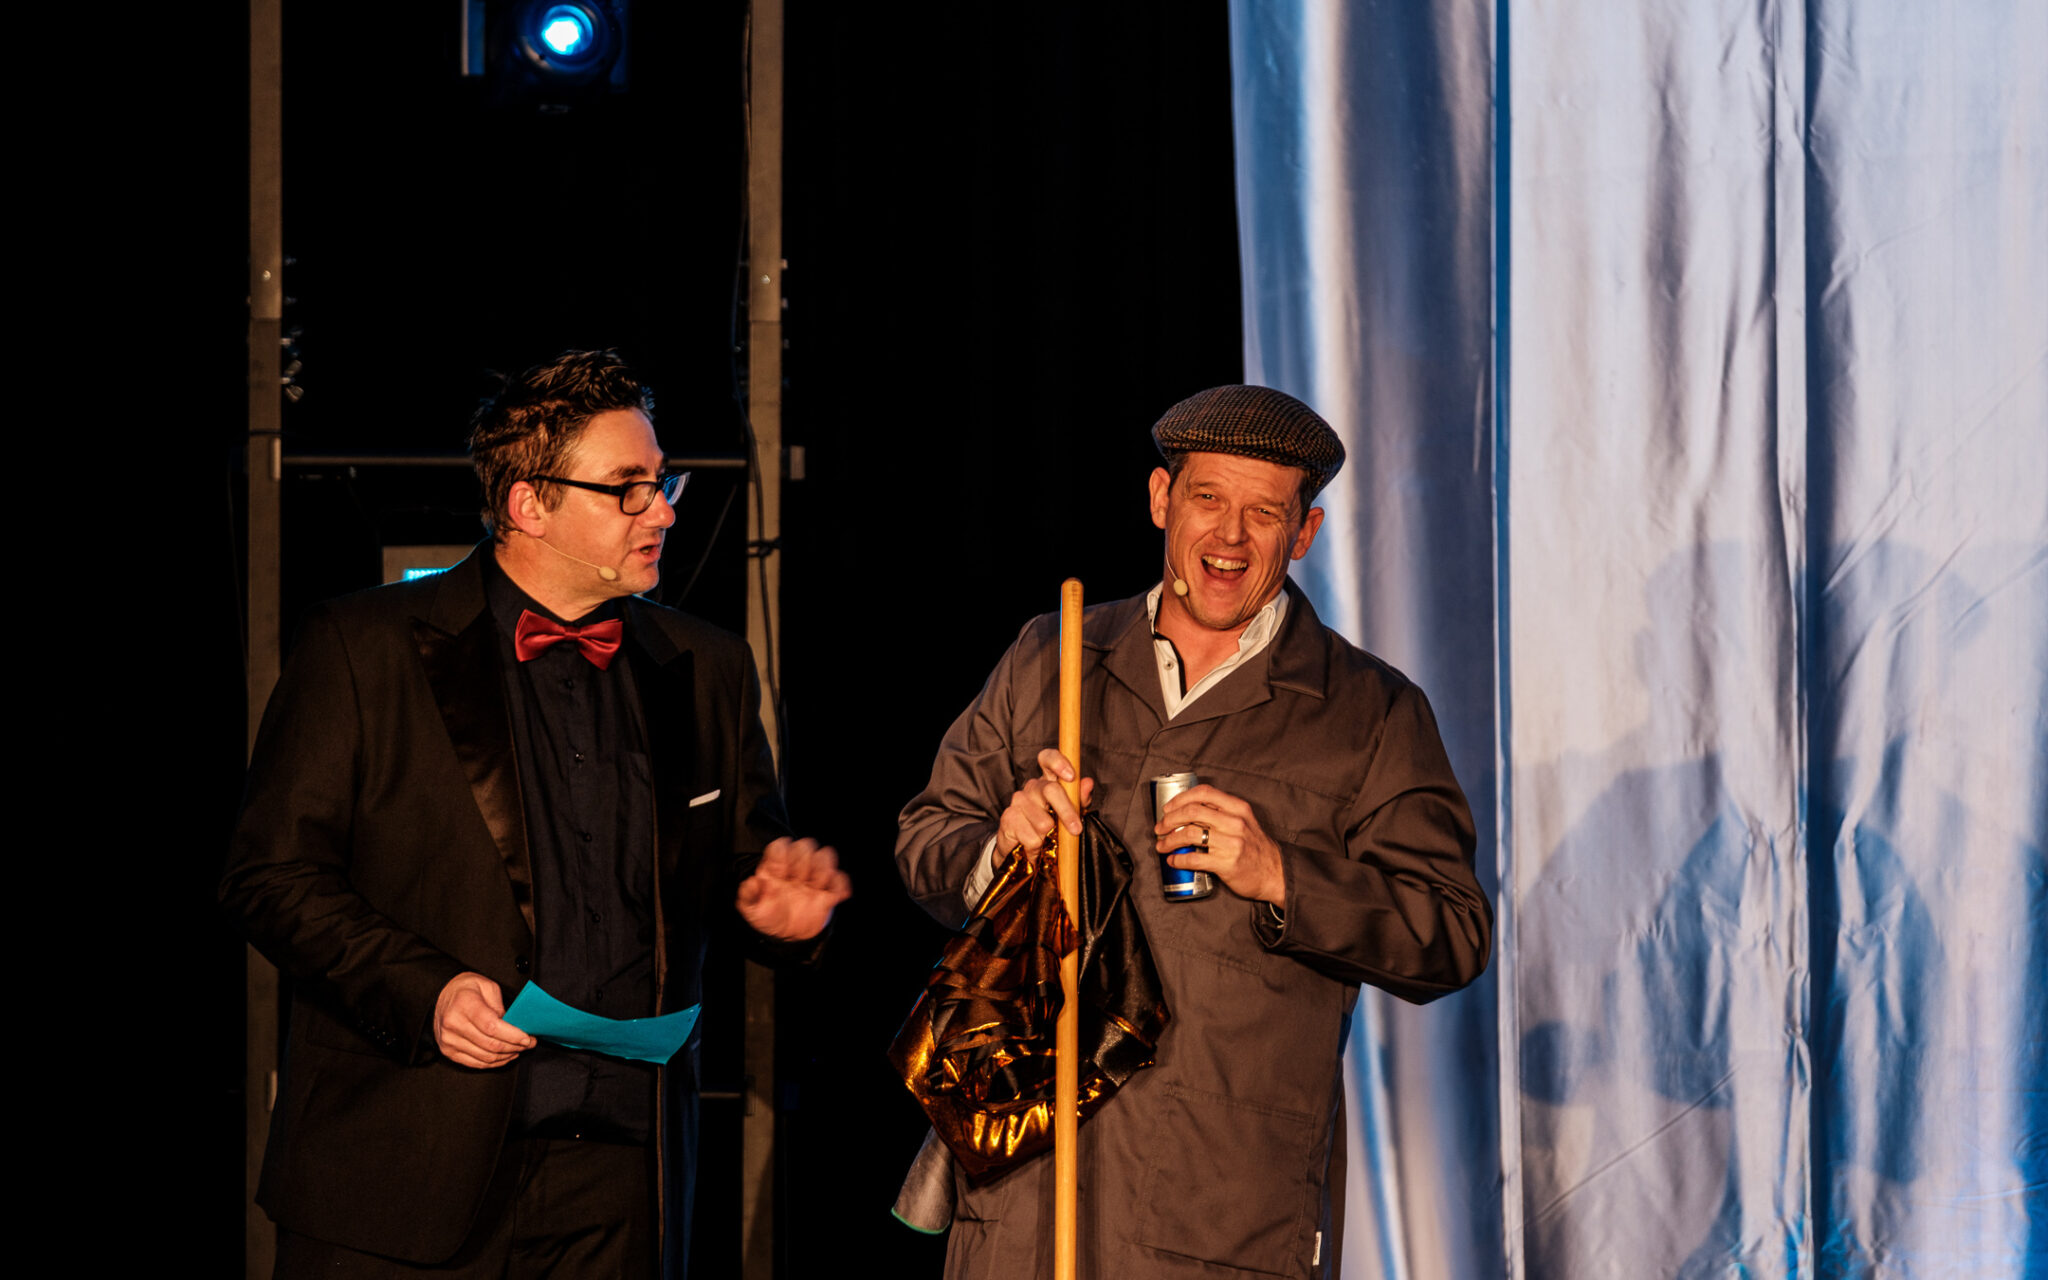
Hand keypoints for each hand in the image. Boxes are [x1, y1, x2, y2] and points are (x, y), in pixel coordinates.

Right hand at [433, 971, 536, 1068]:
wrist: (442, 994)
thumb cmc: (467, 989)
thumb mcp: (487, 986)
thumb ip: (501, 1007)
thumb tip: (514, 1027)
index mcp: (464, 1005)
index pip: (492, 1027)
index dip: (512, 1036)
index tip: (527, 1038)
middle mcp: (453, 1024)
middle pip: (490, 1045)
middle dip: (514, 1047)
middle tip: (528, 1044)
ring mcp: (449, 1040)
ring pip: (485, 1057)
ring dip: (506, 1056)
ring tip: (518, 1049)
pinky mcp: (448, 1051)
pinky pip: (476, 1063)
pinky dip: (494, 1063)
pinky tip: (504, 1056)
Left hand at [736, 837, 851, 940]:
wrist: (787, 936)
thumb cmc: (768, 916)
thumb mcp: (751, 910)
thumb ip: (748, 896)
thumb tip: (754, 882)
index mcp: (775, 867)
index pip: (781, 846)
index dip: (781, 856)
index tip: (778, 875)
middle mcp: (796, 868)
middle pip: (806, 844)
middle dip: (802, 862)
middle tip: (797, 881)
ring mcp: (814, 878)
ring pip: (826, 855)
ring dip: (822, 870)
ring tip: (815, 887)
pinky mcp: (829, 892)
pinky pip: (841, 879)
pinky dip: (840, 885)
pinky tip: (831, 897)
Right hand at [996, 749, 1094, 866]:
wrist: (1022, 848)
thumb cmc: (1051, 827)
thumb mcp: (1071, 813)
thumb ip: (1080, 799)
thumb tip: (1088, 783)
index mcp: (1048, 780)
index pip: (1048, 758)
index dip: (1058, 762)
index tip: (1070, 776)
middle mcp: (1032, 787)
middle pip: (1050, 790)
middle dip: (1066, 812)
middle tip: (1076, 830)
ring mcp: (1018, 800)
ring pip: (1043, 821)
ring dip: (1049, 837)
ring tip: (1048, 842)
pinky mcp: (1008, 818)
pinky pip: (1031, 837)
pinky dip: (1037, 848)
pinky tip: (1035, 848)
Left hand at [1154, 784, 1284, 904]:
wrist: (1275, 874)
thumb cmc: (1256, 848)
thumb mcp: (1245, 821)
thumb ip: (1223, 813)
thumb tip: (1188, 811)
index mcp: (1238, 808)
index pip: (1204, 793)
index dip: (1181, 798)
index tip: (1168, 808)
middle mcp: (1234, 822)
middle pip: (1191, 811)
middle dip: (1169, 819)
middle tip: (1160, 828)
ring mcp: (1230, 843)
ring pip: (1189, 834)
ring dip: (1169, 840)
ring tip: (1162, 845)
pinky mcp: (1226, 863)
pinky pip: (1193, 858)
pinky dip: (1178, 859)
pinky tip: (1173, 860)